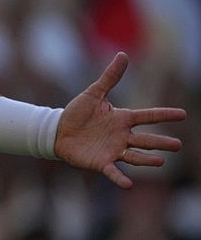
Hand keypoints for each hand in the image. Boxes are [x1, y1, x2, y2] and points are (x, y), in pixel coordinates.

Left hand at [54, 52, 185, 187]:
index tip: (182, 114)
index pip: (147, 116)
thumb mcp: (93, 93)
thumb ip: (109, 77)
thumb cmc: (76, 113)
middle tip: (178, 145)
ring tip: (161, 161)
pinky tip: (127, 184)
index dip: (164, 115)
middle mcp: (121, 136)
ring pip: (134, 156)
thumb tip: (123, 55)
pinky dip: (119, 178)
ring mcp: (112, 150)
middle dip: (161, 142)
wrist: (57, 131)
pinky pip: (113, 171)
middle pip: (146, 140)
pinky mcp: (100, 162)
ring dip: (147, 160)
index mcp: (122, 119)